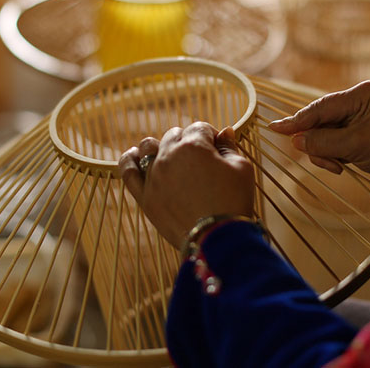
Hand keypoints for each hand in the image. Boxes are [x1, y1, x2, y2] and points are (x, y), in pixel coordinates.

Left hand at [118, 122, 254, 248]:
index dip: (211, 137)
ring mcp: (153, 176)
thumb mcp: (241, 169)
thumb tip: (224, 132)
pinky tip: (134, 155)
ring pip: (148, 147)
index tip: (217, 149)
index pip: (199, 127)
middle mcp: (168, 156)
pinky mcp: (144, 197)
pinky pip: (128, 171)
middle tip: (200, 161)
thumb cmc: (232, 202)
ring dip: (161, 147)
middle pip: (174, 135)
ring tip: (171, 157)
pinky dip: (130, 160)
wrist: (217, 241)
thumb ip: (229, 147)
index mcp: (193, 146)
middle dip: (188, 141)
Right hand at [268, 80, 369, 186]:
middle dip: (318, 144)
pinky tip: (341, 165)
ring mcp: (352, 115)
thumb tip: (295, 141)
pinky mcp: (351, 129)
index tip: (275, 128)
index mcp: (359, 94)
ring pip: (321, 133)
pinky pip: (329, 140)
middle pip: (318, 121)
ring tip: (338, 166)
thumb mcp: (355, 146)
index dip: (297, 120)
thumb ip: (323, 142)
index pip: (321, 108)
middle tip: (326, 162)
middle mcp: (354, 100)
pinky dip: (331, 155)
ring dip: (324, 152)